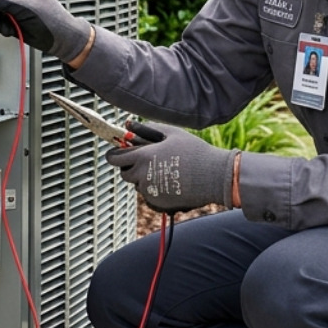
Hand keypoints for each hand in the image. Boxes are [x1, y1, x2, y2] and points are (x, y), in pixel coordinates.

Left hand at [105, 122, 235, 212]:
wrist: (214, 176)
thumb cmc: (194, 151)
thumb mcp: (172, 133)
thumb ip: (147, 128)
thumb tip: (129, 124)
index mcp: (143, 157)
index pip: (115, 159)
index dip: (114, 155)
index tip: (117, 154)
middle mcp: (142, 175)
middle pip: (124, 174)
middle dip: (130, 167)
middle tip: (146, 161)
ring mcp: (150, 191)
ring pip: (138, 184)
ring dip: (144, 178)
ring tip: (165, 170)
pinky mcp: (158, 202)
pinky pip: (150, 195)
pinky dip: (155, 189)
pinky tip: (172, 181)